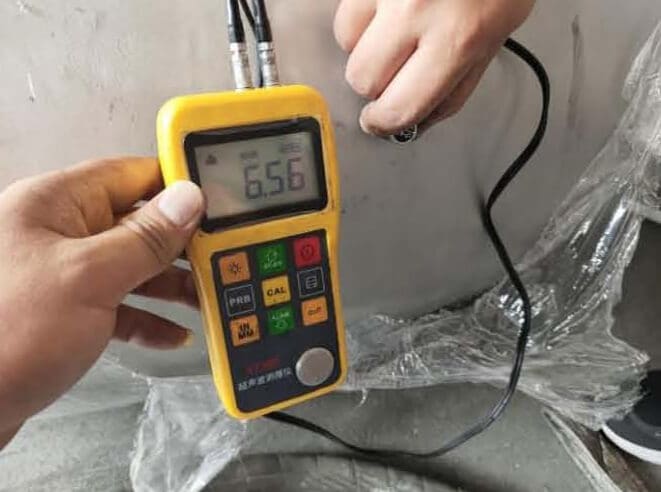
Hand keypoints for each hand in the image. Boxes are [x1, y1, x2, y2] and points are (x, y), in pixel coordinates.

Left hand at [0, 158, 203, 446]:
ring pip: (130, 267)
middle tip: (219, 256)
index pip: (130, 175)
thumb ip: (144, 238)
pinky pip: (117, 305)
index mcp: (56, 204)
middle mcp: (58, 233)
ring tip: (205, 298)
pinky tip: (172, 334)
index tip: (216, 197)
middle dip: (180, 244)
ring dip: (169, 285)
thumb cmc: (3, 335)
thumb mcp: (89, 278)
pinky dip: (146, 318)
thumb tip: (187, 200)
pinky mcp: (63, 312)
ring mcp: (62, 274)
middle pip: (136, 224)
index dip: (176, 183)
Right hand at [334, 0, 534, 134]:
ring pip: (346, 41)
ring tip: (392, 28)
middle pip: (362, 78)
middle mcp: (417, 12)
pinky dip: (360, 14)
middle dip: (374, 81)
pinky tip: (385, 6)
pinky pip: (345, 8)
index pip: (400, 107)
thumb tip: (419, 119)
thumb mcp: (497, 35)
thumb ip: (459, 84)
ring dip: (364, 44)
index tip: (378, 122)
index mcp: (458, 39)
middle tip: (393, 69)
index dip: (384, 123)